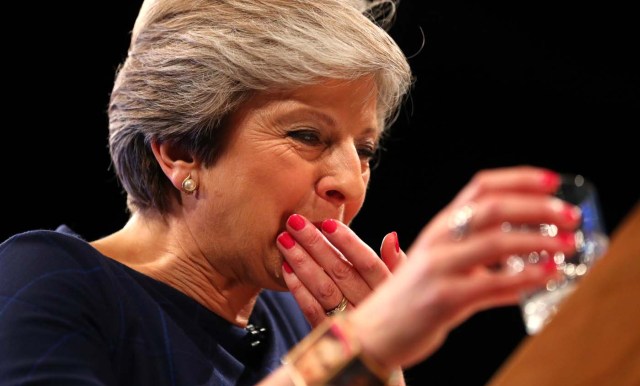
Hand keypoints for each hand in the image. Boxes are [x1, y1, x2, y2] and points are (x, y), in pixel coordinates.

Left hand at [277, 214, 406, 326]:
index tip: (327, 223)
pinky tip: (286, 269)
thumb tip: (390, 236)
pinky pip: (312, 312)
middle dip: (315, 244)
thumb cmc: (391, 311)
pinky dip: (298, 290)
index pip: (367, 263)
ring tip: (284, 241)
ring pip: (324, 290)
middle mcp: (369, 306)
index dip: (348, 242)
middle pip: (340, 271)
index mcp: (387, 290)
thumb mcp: (401, 287)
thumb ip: (396, 262)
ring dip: (302, 263)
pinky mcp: (330, 335)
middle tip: (294, 222)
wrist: (380, 357)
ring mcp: (349, 323)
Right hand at [347, 166, 581, 368]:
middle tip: (570, 215)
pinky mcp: (444, 299)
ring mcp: (439, 268)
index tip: (552, 181)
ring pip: (496, 242)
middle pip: (493, 208)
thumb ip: (476, 256)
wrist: (372, 333)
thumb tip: (526, 260)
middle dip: (538, 208)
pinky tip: (547, 275)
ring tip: (568, 246)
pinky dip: (525, 279)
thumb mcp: (439, 264)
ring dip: (539, 242)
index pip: (481, 187)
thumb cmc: (410, 298)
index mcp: (440, 226)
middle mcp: (438, 240)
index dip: (519, 179)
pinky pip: (493, 285)